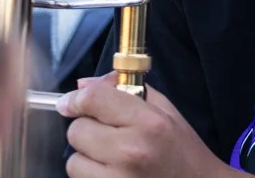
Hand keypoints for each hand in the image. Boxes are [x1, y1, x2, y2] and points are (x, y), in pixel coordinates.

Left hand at [60, 74, 225, 177]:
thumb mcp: (165, 111)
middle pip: (77, 131)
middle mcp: (130, 151)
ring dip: (87, 157)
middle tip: (106, 133)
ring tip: (111, 158)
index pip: (94, 99)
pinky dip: (90, 175)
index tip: (73, 102)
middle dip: (87, 128)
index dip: (77, 98)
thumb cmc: (181, 150)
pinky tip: (111, 172)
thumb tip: (82, 86)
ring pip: (73, 161)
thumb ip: (127, 92)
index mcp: (148, 122)